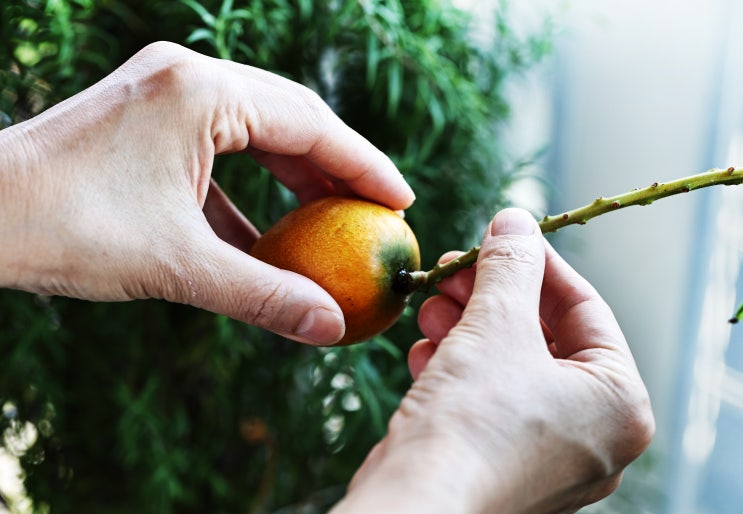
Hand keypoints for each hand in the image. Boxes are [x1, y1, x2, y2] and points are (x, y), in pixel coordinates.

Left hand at [0, 41, 413, 344]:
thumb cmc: (65, 229)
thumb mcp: (178, 266)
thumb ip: (264, 295)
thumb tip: (331, 329)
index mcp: (201, 91)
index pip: (310, 124)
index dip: (363, 165)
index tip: (401, 201)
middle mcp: (188, 77)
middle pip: (291, 119)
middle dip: (338, 168)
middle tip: (377, 211)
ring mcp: (166, 94)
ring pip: (258, 133)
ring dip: (298, 180)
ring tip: (336, 222)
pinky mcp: (150, 121)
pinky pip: (221, 151)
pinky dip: (253, 193)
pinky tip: (272, 237)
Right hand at [333, 208, 653, 512]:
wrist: (414, 508)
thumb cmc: (471, 424)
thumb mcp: (495, 325)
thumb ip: (512, 266)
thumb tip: (516, 220)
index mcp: (619, 404)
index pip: (585, 308)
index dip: (538, 263)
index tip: (501, 234)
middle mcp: (594, 436)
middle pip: (543, 337)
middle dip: (491, 297)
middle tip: (455, 269)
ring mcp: (548, 456)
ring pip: (510, 367)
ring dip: (467, 328)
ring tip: (431, 306)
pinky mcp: (503, 466)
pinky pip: (490, 401)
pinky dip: (459, 368)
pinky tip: (425, 351)